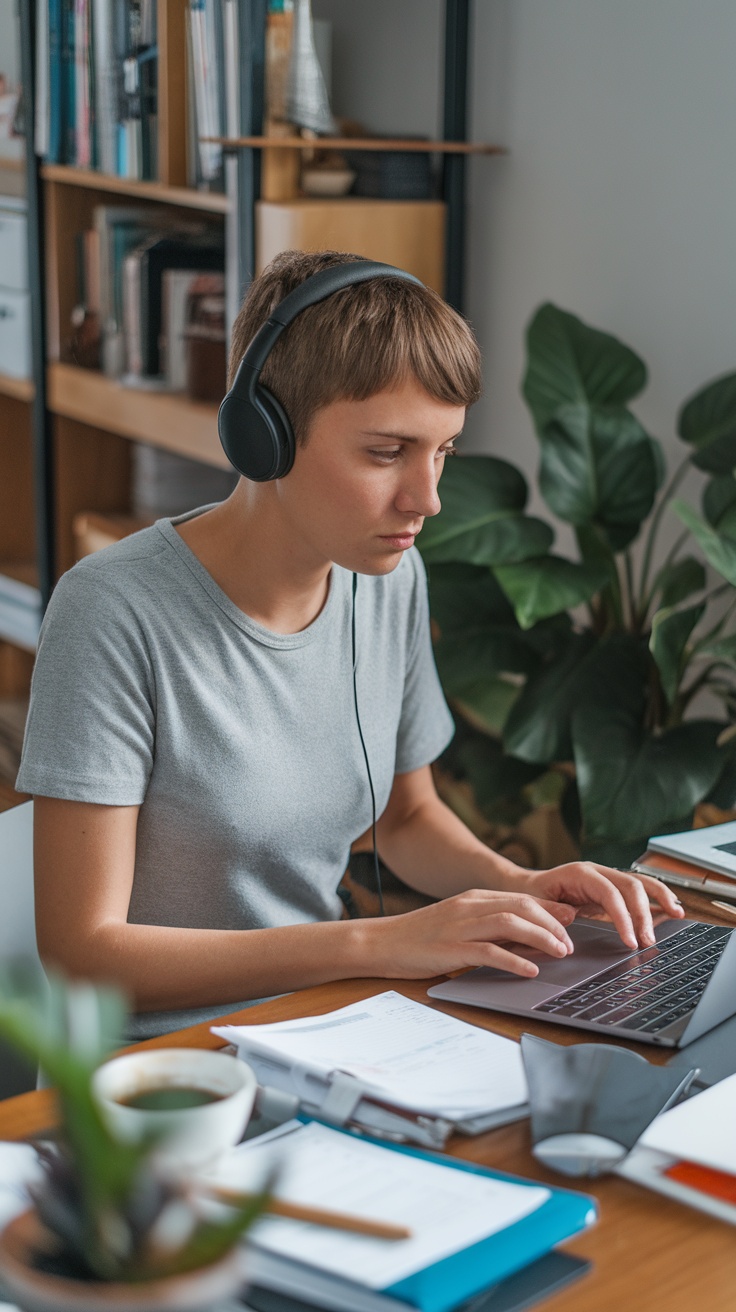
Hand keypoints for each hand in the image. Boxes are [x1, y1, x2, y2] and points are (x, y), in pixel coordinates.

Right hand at [366, 889, 578, 980]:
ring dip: (541, 938)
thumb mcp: (459, 924)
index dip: (551, 909)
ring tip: (560, 953)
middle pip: (522, 906)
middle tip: (571, 943)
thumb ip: (490, 927)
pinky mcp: (451, 948)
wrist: (382, 942)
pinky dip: (514, 960)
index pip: (522, 897)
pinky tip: (530, 970)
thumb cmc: (421, 938)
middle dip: (553, 924)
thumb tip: (528, 938)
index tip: (573, 921)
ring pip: (510, 923)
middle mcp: (470, 907)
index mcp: (474, 898)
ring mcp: (460, 926)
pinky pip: (489, 952)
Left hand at [520, 862, 684, 949]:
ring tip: (677, 913)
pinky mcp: (611, 887)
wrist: (525, 886)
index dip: (623, 917)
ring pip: (639, 882)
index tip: (630, 941)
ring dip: (660, 898)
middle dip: (643, 914)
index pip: (610, 894)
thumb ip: (551, 912)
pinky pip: (637, 889)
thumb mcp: (535, 904)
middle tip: (648, 941)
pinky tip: (670, 907)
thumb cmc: (531, 896)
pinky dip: (655, 897)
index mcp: (580, 873)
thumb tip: (570, 918)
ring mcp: (606, 877)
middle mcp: (597, 871)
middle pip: (630, 886)